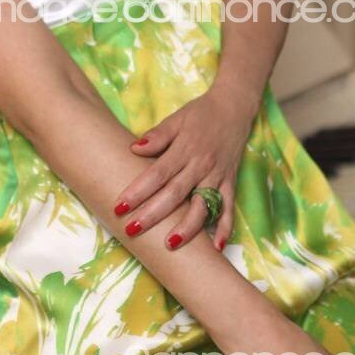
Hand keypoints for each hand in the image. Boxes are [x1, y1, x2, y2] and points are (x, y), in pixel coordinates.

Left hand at [113, 84, 258, 250]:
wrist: (234, 108)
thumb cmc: (200, 114)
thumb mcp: (176, 119)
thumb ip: (157, 136)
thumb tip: (134, 148)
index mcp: (184, 149)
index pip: (157, 174)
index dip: (138, 191)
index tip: (120, 206)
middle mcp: (201, 165)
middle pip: (175, 194)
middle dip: (153, 214)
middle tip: (132, 230)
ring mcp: (217, 176)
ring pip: (203, 206)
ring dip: (188, 227)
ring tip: (171, 244)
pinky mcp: (230, 182)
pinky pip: (229, 208)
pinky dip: (225, 227)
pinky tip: (218, 247)